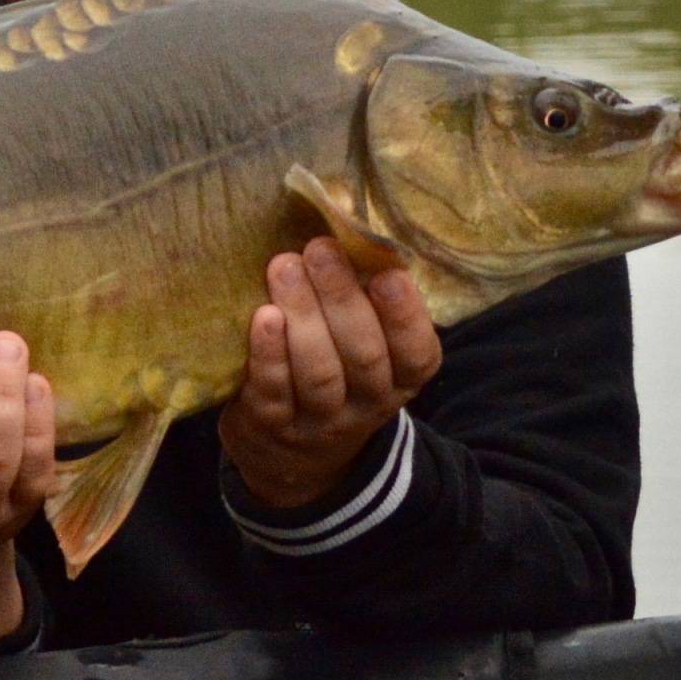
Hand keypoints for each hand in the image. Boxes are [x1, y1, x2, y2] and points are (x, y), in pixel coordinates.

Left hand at [221, 240, 440, 507]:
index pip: (417, 355)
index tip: (388, 273)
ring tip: (284, 267)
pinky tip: (263, 317)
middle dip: (342, 299)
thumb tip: (351, 226)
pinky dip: (268, 354)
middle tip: (320, 249)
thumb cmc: (335, 369)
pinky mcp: (272, 425)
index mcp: (400, 378)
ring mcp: (319, 420)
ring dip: (303, 317)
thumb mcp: (366, 343)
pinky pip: (273, 392)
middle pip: (363, 357)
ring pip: (319, 374)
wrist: (291, 452)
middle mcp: (366, 404)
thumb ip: (366, 298)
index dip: (405, 316)